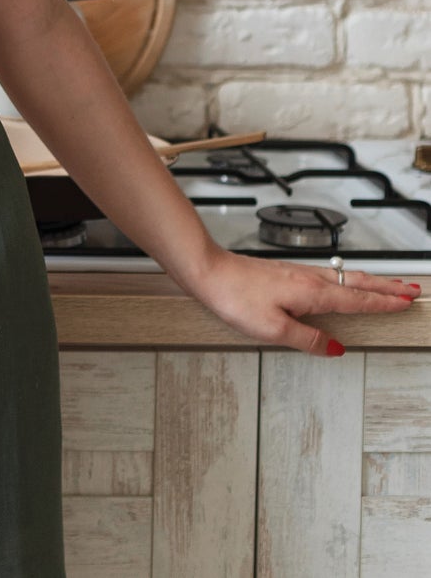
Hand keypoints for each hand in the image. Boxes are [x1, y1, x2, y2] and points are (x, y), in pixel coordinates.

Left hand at [182, 246, 419, 355]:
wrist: (207, 270)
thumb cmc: (234, 296)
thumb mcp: (273, 329)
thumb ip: (308, 340)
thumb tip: (335, 347)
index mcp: (311, 292)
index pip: (357, 299)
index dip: (383, 303)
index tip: (406, 303)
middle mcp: (307, 279)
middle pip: (355, 283)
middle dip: (385, 287)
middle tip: (410, 290)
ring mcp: (296, 273)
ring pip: (341, 277)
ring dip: (368, 282)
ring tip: (386, 286)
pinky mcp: (284, 273)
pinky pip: (326, 276)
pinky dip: (344, 280)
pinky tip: (340, 284)